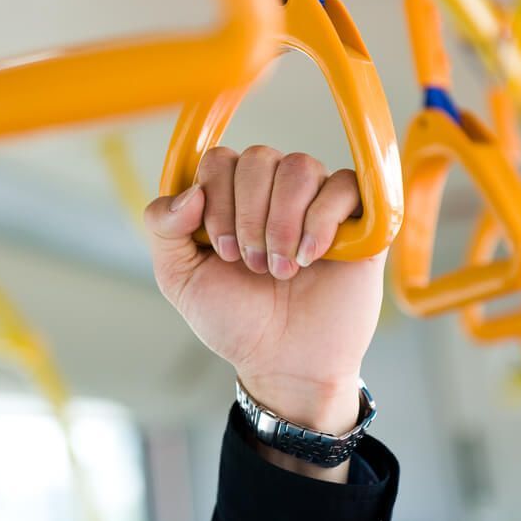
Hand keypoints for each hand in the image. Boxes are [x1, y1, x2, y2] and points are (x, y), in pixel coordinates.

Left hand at [145, 146, 385, 478]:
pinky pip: (345, 184)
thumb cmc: (236, 319)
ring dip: (283, 222)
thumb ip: (163, 227)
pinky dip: (322, 220)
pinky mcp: (357, 219)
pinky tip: (311, 258)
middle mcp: (274, 189)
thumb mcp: (180, 278)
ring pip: (300, 167)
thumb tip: (190, 192)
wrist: (284, 363)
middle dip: (249, 216)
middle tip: (253, 265)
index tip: (223, 251)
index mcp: (232, 195)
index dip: (217, 201)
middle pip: (259, 158)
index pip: (220, 160)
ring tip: (282, 268)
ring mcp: (317, 201)